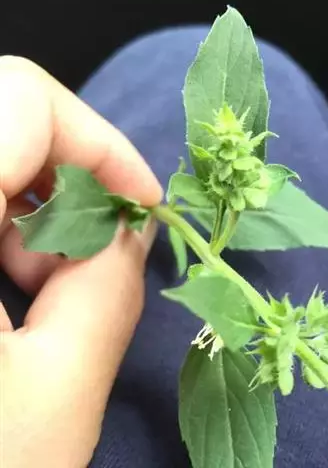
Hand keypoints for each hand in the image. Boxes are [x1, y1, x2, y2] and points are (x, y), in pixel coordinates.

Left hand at [0, 57, 161, 466]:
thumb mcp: (54, 397)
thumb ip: (109, 287)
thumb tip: (131, 223)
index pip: (21, 99)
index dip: (100, 143)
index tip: (143, 204)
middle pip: (1, 123)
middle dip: (72, 186)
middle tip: (95, 259)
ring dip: (36, 213)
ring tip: (49, 287)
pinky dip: (2, 228)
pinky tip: (11, 287)